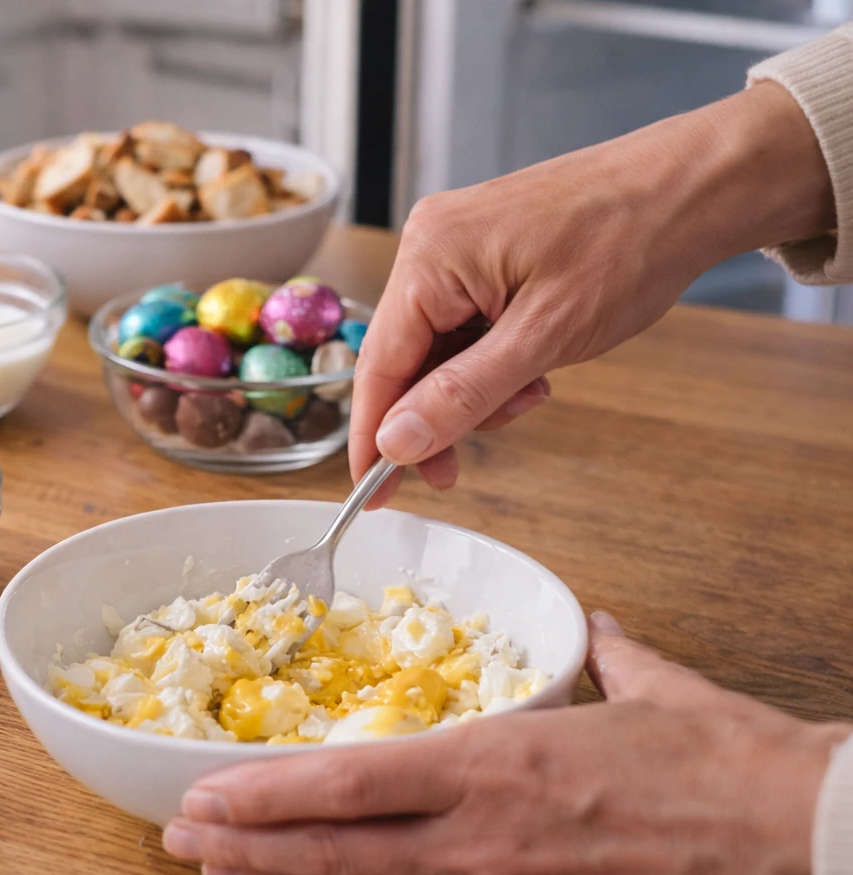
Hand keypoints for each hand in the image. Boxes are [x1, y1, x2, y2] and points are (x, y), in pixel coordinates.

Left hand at [162, 612, 849, 874]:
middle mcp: (484, 842)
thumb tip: (592, 628)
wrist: (821, 860)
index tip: (203, 794)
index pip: (347, 786)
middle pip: (334, 854)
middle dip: (246, 849)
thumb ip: (604, 658)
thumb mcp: (654, 694)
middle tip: (180, 843)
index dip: (262, 796)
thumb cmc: (738, 769)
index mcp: (498, 764)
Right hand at [350, 82, 834, 505]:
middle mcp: (431, 243)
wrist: (694, 186)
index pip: (379, 366)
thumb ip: (462, 396)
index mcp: (432, 256)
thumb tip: (397, 441)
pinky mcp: (483, 252)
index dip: (374, 438)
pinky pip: (461, 324)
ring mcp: (456, 245)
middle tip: (457, 470)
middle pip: (403, 359)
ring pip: (435, 348)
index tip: (374, 494)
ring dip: (471, 390)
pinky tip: (530, 367)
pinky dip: (488, 360)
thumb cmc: (633, 241)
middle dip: (435, 416)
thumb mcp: (544, 337)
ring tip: (531, 392)